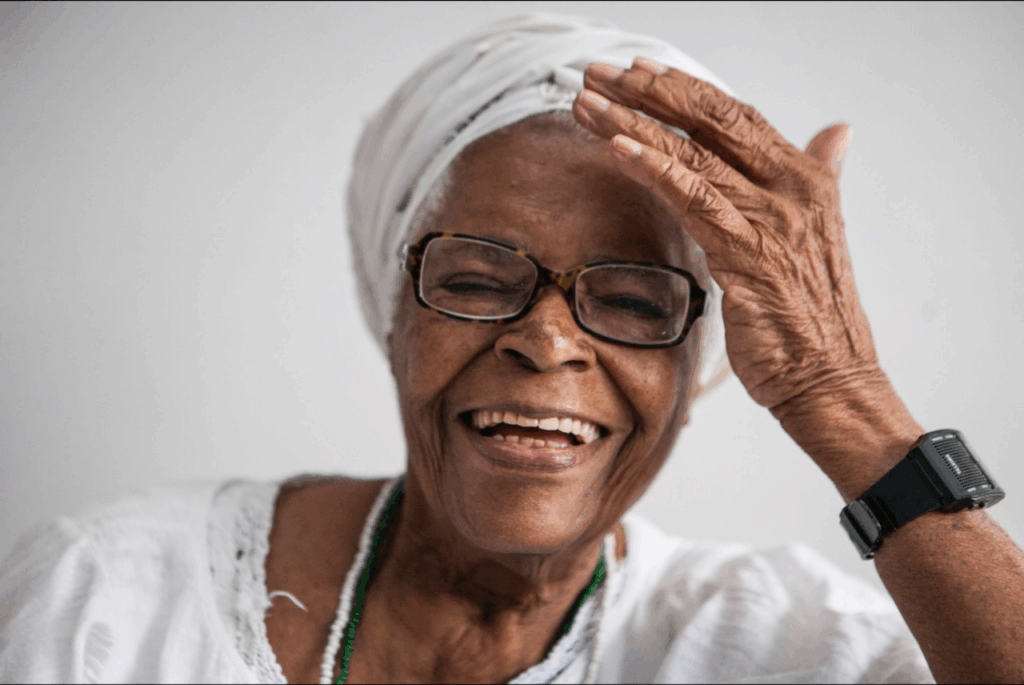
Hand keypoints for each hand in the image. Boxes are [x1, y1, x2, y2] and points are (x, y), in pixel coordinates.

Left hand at [572, 57, 881, 412]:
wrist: (830, 378)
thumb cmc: (812, 315)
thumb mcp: (818, 234)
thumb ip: (819, 175)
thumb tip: (836, 132)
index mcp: (804, 177)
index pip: (733, 115)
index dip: (681, 89)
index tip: (634, 72)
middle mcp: (791, 187)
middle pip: (709, 121)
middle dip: (646, 92)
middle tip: (596, 73)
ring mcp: (772, 218)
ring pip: (692, 155)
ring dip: (633, 125)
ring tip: (587, 104)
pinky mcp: (750, 254)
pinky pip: (695, 201)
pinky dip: (656, 171)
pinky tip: (619, 150)